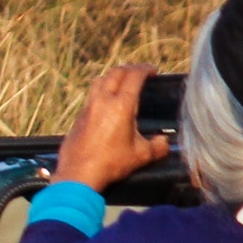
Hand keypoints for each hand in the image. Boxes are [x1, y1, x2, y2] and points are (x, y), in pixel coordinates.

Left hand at [53, 61, 169, 189]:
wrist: (78, 173)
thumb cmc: (111, 163)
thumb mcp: (142, 155)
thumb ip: (158, 146)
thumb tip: (163, 141)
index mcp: (121, 105)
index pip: (133, 76)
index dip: (145, 69)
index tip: (153, 70)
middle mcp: (102, 101)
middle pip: (115, 73)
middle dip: (130, 69)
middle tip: (140, 73)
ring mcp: (87, 107)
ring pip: (99, 80)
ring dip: (113, 76)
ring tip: (123, 82)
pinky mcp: (78, 116)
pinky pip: (91, 95)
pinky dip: (102, 89)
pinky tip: (107, 100)